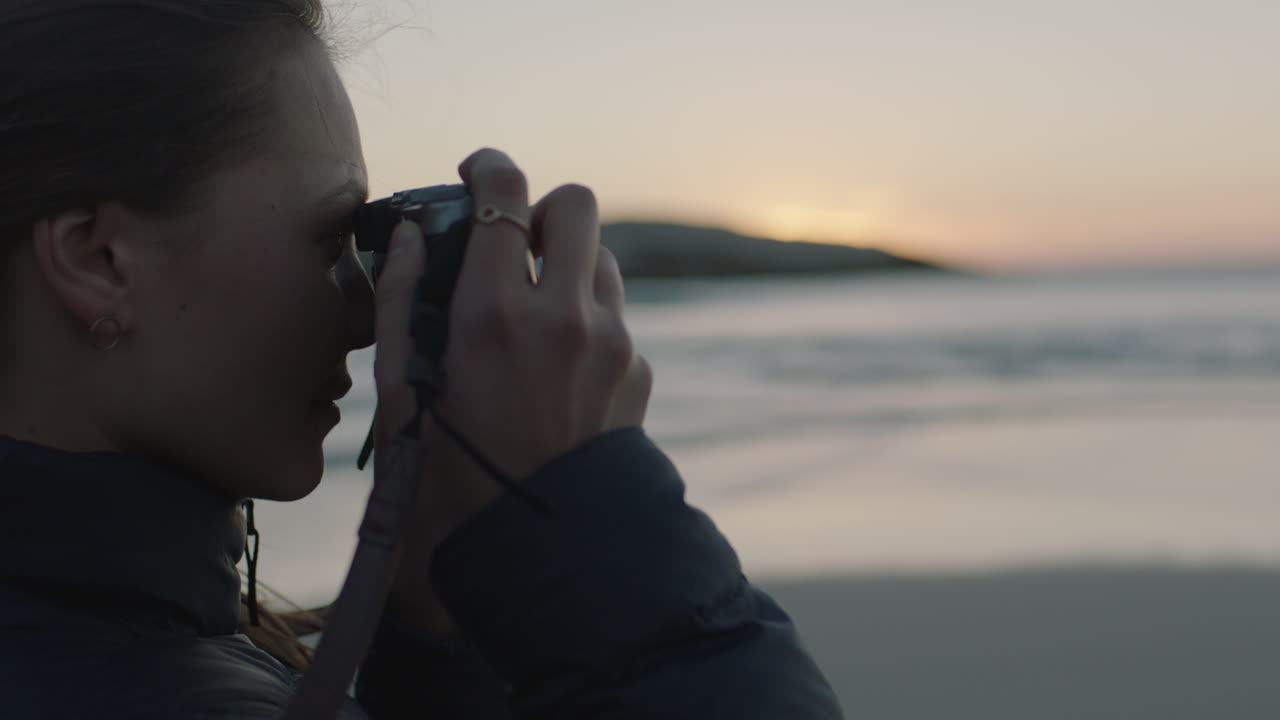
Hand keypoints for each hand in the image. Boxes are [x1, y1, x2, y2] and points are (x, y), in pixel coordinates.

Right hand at [371, 149, 652, 635]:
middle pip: (577, 205)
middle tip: (515, 242)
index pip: (506, 195)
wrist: (542, 550)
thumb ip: (400, 302)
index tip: (478, 171)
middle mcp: (565, 317)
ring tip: (534, 313)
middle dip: (543, 210)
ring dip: (569, 267)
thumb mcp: (401, 395)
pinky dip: (587, 323)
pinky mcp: (638, 372)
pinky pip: (616, 318)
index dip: (490, 166)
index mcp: (496, 315)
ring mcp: (613, 344)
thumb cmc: (453, 479)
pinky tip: (558, 372)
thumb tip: (412, 237)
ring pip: (603, 260)